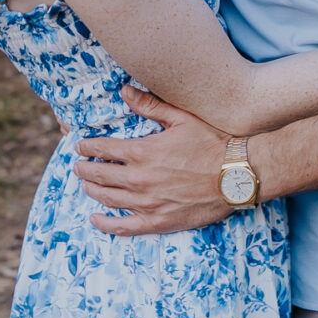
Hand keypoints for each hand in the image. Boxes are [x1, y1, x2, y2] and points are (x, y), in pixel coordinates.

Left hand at [76, 87, 236, 234]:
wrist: (238, 175)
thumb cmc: (213, 142)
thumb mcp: (182, 118)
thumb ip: (150, 105)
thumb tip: (124, 91)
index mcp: (142, 151)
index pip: (102, 149)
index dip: (88, 147)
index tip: (81, 146)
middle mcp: (139, 179)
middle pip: (99, 175)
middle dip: (85, 169)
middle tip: (79, 166)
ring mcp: (148, 203)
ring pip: (107, 199)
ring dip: (92, 191)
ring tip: (86, 185)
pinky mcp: (159, 221)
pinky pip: (124, 227)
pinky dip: (105, 224)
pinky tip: (95, 219)